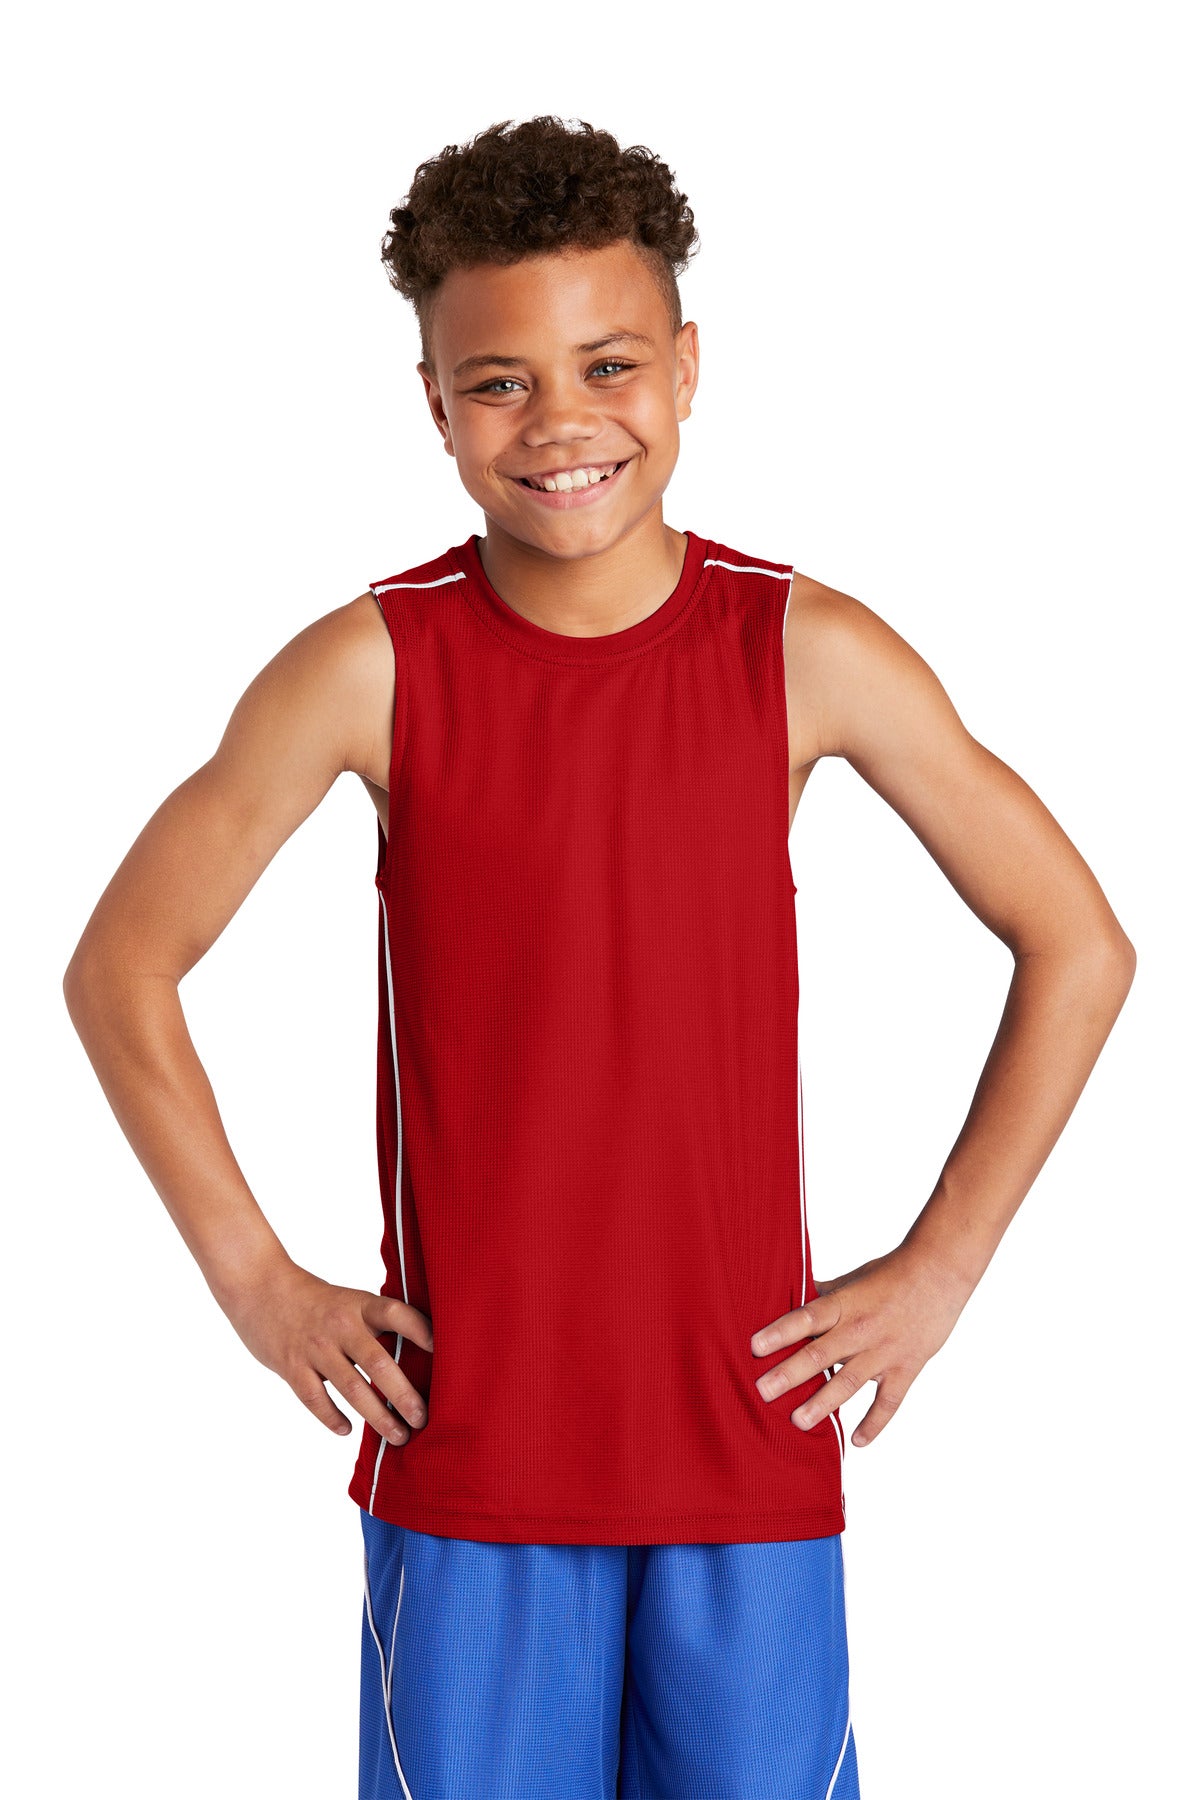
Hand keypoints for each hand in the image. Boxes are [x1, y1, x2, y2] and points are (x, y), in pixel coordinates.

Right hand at [220, 1257, 433, 1446]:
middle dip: (404, 1395)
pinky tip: (347, 1431)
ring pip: (351, 1388)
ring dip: (378, 1416)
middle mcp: (340, 1325)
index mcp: (359, 1305)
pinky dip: (332, 1418)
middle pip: (378, 1363)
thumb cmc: (314, 1300)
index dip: (422, 1332)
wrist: (260, 1286)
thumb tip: (418, 1355)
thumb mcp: (348, 1301)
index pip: (397, 1315)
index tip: (445, 1355)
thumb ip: (374, 1324)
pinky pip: (315, 1399)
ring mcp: (315, 1347)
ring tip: (398, 1436)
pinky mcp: (291, 1366)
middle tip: (424, 1419)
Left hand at [749, 1243, 973, 1446]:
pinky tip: (856, 1442)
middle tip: (763, 1391)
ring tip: (797, 1421)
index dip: (780, 1331)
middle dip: (790, 1374)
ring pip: (849, 1382)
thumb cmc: (890, 1273)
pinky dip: (874, 1424)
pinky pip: (888, 1402)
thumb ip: (822, 1295)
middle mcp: (861, 1328)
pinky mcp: (906, 1369)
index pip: (807, 1317)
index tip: (754, 1347)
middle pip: (821, 1353)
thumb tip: (787, 1299)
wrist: (939, 1273)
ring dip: (823, 1403)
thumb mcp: (852, 1278)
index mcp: (844, 1303)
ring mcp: (884, 1351)